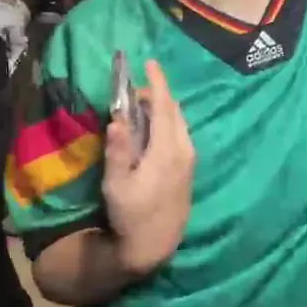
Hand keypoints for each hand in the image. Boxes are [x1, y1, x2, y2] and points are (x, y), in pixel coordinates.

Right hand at [102, 59, 195, 273]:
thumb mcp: (116, 183)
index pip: (163, 106)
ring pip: (180, 122)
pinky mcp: (189, 170)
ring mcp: (190, 160)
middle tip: (136, 88)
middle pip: (174, 111)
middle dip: (158, 93)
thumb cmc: (131, 214)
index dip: (156, 82)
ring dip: (163, 108)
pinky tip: (154, 129)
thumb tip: (117, 118)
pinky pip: (181, 134)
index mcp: (167, 149)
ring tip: (142, 105)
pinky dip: (168, 122)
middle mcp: (184, 150)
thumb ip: (117, 149)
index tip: (149, 62)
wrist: (154, 245)